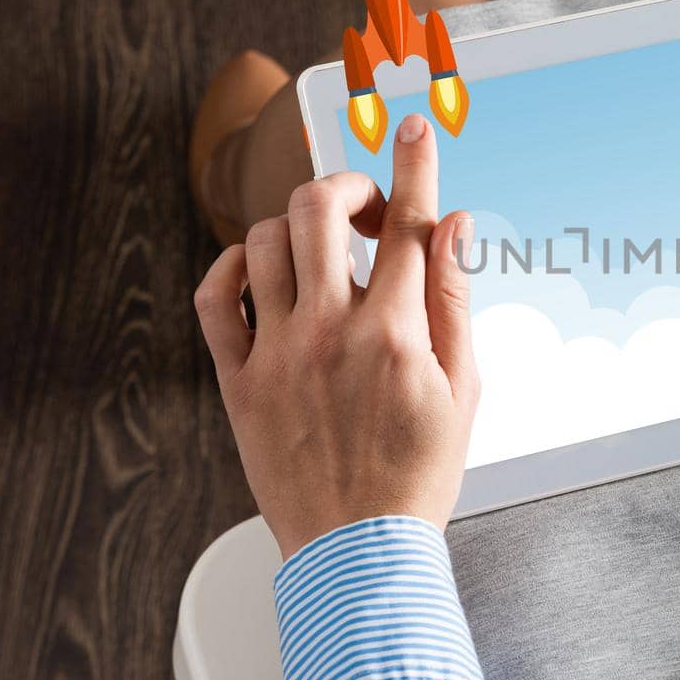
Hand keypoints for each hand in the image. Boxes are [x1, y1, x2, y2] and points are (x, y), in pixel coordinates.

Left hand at [194, 113, 478, 558]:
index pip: (408, 223)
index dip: (413, 164)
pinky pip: (215, 299)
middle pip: (321, 209)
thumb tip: (454, 225)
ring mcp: (277, 354)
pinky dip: (233, 267)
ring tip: (323, 250)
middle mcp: (330, 332)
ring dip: (299, 225)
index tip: (411, 127)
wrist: (359, 551)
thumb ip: (454, 298)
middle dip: (346, 185)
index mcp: (395, 334)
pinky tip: (261, 272)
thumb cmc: (417, 476)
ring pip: (267, 241)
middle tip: (365, 208)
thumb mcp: (463, 387)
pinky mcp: (238, 382)